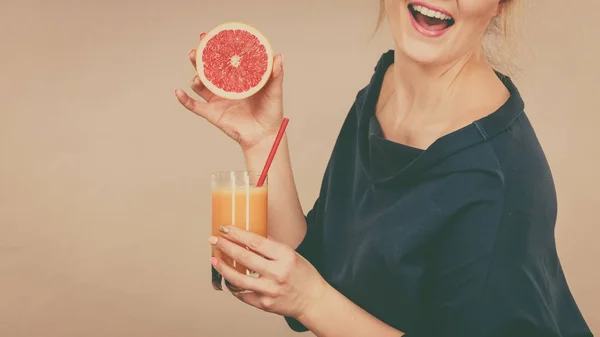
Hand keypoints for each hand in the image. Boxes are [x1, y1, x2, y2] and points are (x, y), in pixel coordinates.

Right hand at [174, 32, 284, 151]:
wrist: (265, 136)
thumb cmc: (271, 113)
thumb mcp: (274, 91)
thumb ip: (276, 74)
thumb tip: (278, 56)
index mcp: (238, 78)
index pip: (224, 59)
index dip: (215, 47)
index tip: (210, 36)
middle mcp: (225, 87)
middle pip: (208, 69)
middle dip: (200, 58)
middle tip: (197, 48)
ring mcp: (217, 100)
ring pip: (200, 85)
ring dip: (195, 76)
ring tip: (197, 73)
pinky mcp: (212, 114)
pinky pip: (194, 106)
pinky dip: (184, 99)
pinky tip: (178, 92)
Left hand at [209, 225, 326, 318]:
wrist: (313, 300)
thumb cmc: (304, 275)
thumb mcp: (292, 254)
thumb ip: (272, 246)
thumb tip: (251, 234)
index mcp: (285, 256)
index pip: (255, 242)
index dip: (237, 234)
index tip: (225, 229)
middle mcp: (277, 273)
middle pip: (244, 257)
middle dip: (225, 247)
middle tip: (214, 240)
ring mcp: (269, 290)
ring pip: (238, 279)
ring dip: (223, 267)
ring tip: (214, 259)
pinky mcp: (264, 303)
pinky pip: (243, 294)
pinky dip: (233, 286)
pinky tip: (227, 278)